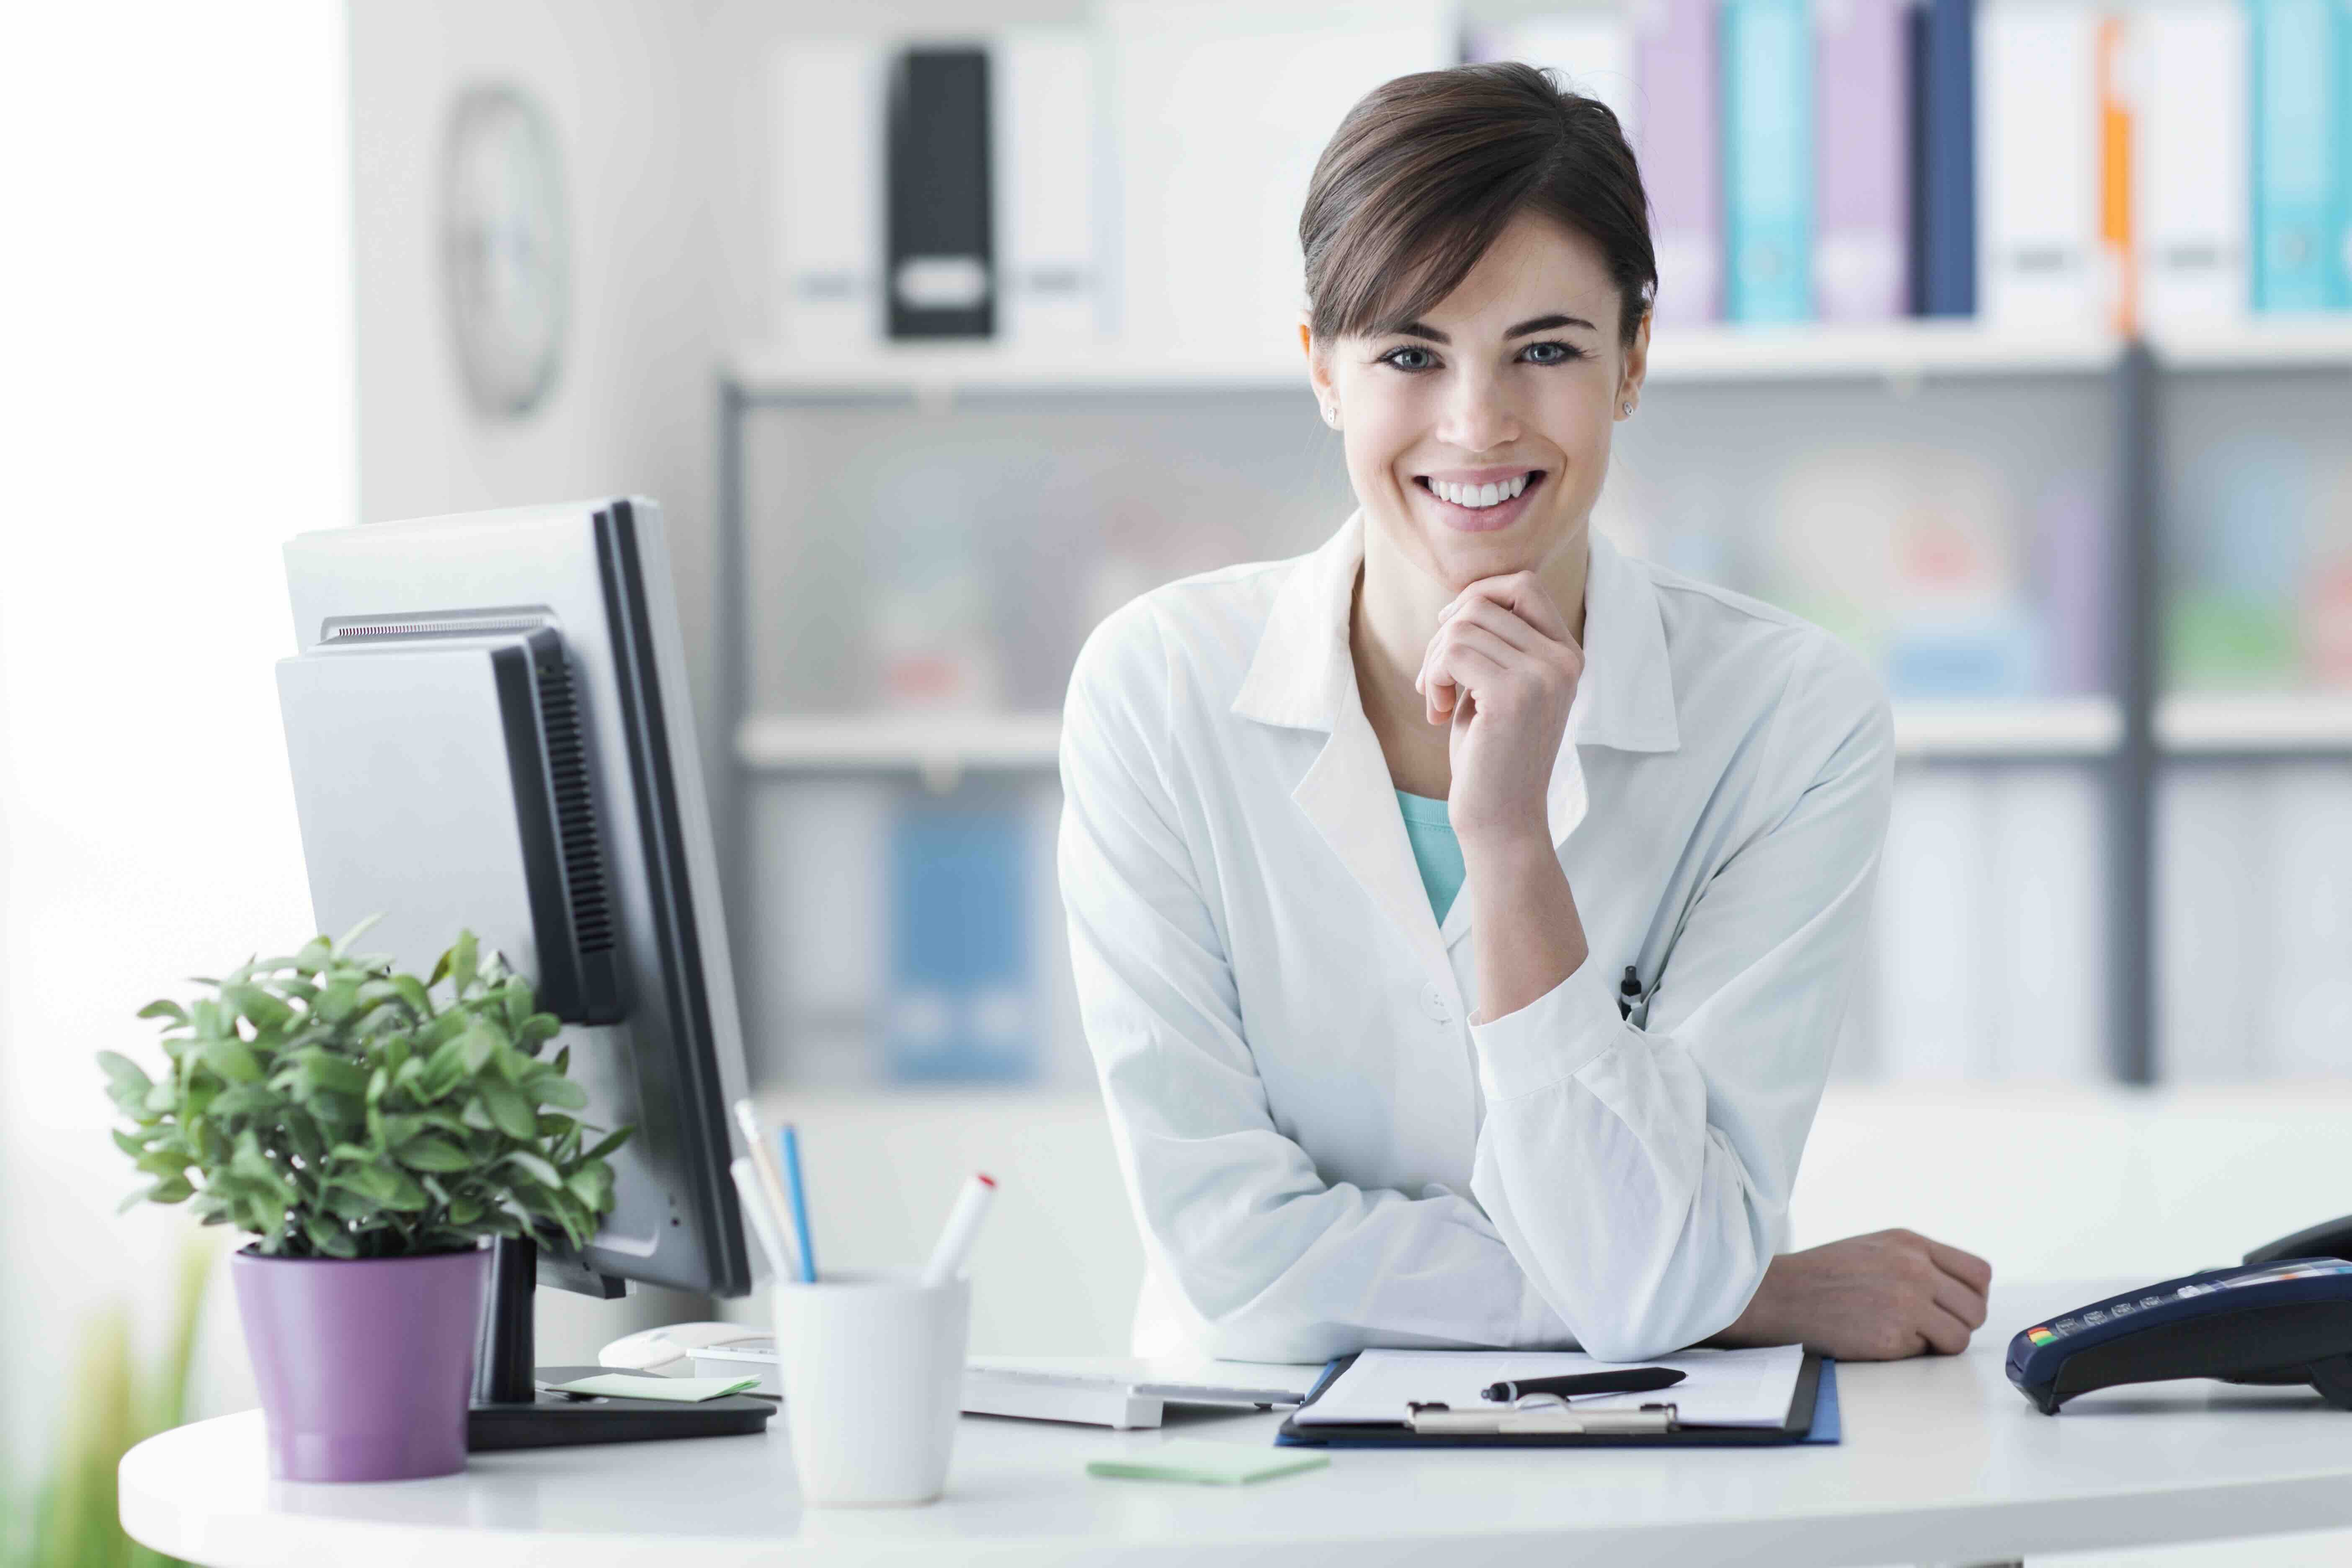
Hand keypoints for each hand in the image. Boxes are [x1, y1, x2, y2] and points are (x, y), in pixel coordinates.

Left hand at [1414, 573, 1582, 847]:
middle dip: (1444, 636)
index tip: (1450, 633)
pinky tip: (1440, 714)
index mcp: (1567, 654)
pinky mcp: (1514, 695)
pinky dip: (1433, 678)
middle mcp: (1563, 660)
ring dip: (1435, 661)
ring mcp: (1543, 675)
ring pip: (1462, 625)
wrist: (1502, 819)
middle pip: (1483, 603)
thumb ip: (1496, 644)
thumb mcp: (1499, 688)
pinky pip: (1452, 653)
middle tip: (1436, 681)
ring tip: (1438, 701)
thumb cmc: (1491, 755)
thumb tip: (1460, 602)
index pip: (1523, 585)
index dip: (1477, 596)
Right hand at [1710, 1230, 1993, 1359]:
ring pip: (1959, 1337)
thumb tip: (1960, 1292)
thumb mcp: (1877, 1247)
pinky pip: (1927, 1354)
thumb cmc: (1826, 1274)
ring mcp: (1905, 1302)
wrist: (1782, 1295)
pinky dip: (1909, 1352)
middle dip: (1957, 1324)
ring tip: (1904, 1334)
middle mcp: (1914, 1269)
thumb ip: (1920, 1261)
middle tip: (1928, 1328)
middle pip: (1975, 1309)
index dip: (1972, 1296)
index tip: (1953, 1306)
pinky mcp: (1892, 1336)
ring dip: (1937, 1343)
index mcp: (1911, 1244)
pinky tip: (1880, 1339)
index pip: (1979, 1273)